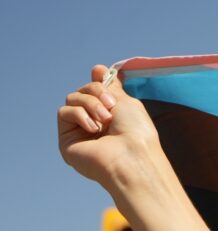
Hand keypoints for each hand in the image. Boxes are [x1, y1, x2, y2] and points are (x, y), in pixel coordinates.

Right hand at [58, 65, 160, 188]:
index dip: (97, 81)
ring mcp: (80, 131)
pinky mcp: (67, 140)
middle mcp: (95, 123)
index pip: (96, 91)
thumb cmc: (136, 132)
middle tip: (110, 105)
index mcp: (111, 115)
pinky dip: (79, 115)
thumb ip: (111, 87)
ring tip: (105, 119)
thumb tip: (98, 69)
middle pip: (83, 90)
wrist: (130, 157)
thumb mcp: (127, 102)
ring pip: (72, 98)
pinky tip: (93, 129)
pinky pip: (64, 112)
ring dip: (90, 103)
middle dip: (96, 91)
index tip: (99, 73)